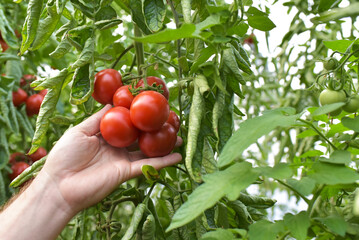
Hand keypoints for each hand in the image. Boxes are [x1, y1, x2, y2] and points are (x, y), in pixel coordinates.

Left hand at [42, 105, 181, 213]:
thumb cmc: (64, 155)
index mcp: (105, 135)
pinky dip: (163, 162)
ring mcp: (123, 160)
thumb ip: (98, 118)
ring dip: (163, 144)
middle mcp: (117, 147)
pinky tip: (177, 156)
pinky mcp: (126, 172)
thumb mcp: (79, 131)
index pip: (126, 122)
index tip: (151, 104)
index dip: (138, 114)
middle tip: (171, 119)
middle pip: (140, 136)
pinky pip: (148, 166)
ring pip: (147, 150)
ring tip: (179, 136)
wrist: (59, 186)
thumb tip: (113, 103)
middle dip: (155, 129)